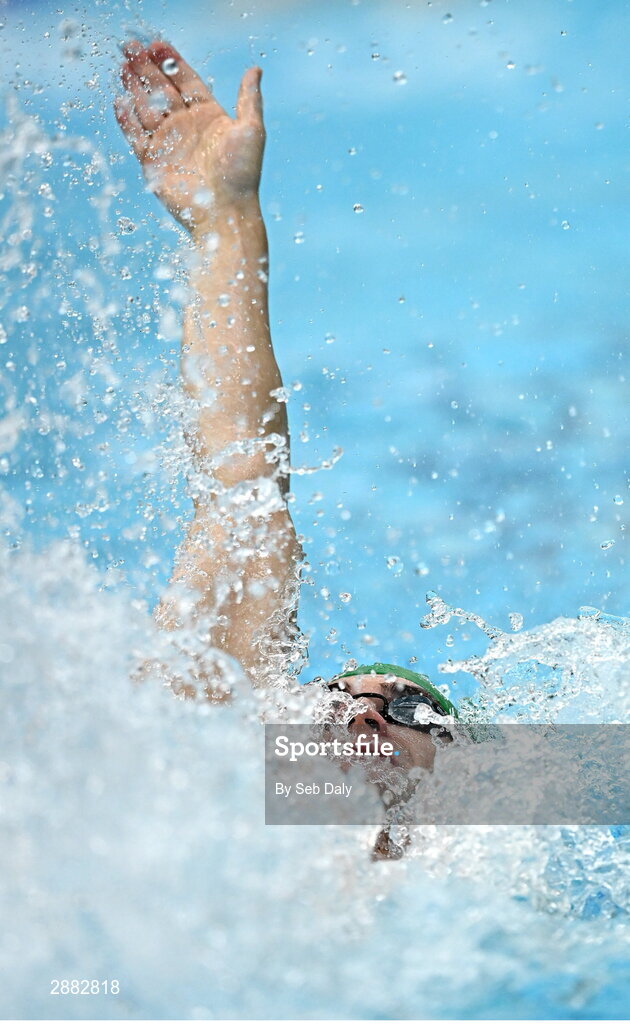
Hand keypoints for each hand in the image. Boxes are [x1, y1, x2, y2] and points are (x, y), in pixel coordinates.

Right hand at [115, 41, 264, 234]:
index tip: (156, 44)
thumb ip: (248, 100)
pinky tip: (120, 101)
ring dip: (134, 87)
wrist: (224, 213)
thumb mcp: (251, 131)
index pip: (186, 81)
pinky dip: (126, 119)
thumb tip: (254, 70)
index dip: (171, 61)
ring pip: (146, 107)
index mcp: (209, 116)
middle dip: (146, 68)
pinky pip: (135, 136)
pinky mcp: (153, 162)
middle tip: (129, 47)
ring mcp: (168, 144)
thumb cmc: (242, 175)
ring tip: (122, 66)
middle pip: (161, 89)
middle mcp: (187, 127)